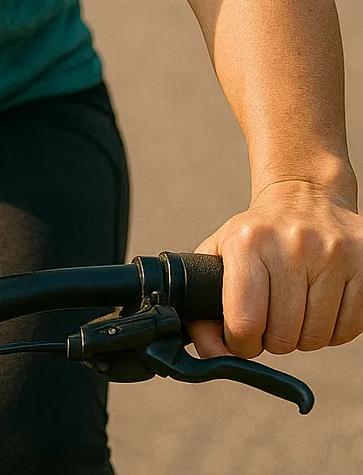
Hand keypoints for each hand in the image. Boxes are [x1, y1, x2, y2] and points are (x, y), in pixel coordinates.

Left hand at [190, 179, 362, 359]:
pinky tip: (322, 302)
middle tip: (273, 314)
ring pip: (317, 338)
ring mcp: (334, 251)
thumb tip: (213, 355)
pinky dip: (333, 328)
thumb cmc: (258, 236)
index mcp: (248, 241)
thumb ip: (202, 308)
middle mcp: (293, 242)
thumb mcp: (220, 256)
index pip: (244, 323)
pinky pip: (349, 329)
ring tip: (297, 304)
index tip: (244, 333)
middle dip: (274, 338)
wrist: (305, 195)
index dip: (241, 342)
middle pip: (283, 337)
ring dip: (304, 335)